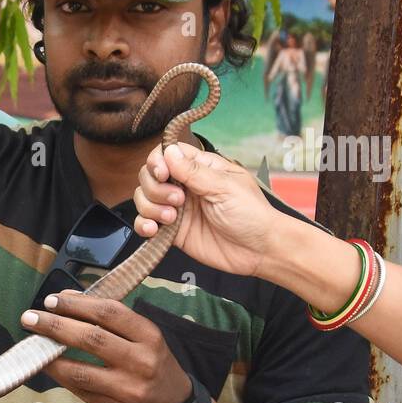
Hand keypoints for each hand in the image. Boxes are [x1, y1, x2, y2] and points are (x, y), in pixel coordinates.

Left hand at [20, 292, 191, 402]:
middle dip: (56, 326)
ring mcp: (127, 390)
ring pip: (80, 372)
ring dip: (51, 357)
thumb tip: (67, 299)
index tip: (52, 300)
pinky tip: (48, 366)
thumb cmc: (154, 363)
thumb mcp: (144, 337)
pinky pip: (80, 391)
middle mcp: (140, 363)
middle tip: (30, 318)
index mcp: (149, 337)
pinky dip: (61, 377)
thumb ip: (110, 319)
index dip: (77, 305)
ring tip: (32, 344)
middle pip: (92, 339)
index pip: (110, 313)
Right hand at [133, 143, 282, 279]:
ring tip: (171, 218)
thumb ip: (194, 172)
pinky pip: (145, 224)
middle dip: (156, 188)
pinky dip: (143, 225)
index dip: (158, 161)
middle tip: (178, 201)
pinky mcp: (171, 232)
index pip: (167, 154)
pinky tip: (153, 230)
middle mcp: (184, 186)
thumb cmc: (251, 214)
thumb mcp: (225, 187)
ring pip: (144, 199)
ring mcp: (176, 209)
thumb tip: (169, 152)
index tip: (163, 173)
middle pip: (149, 176)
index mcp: (200, 169)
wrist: (258, 250)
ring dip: (150, 207)